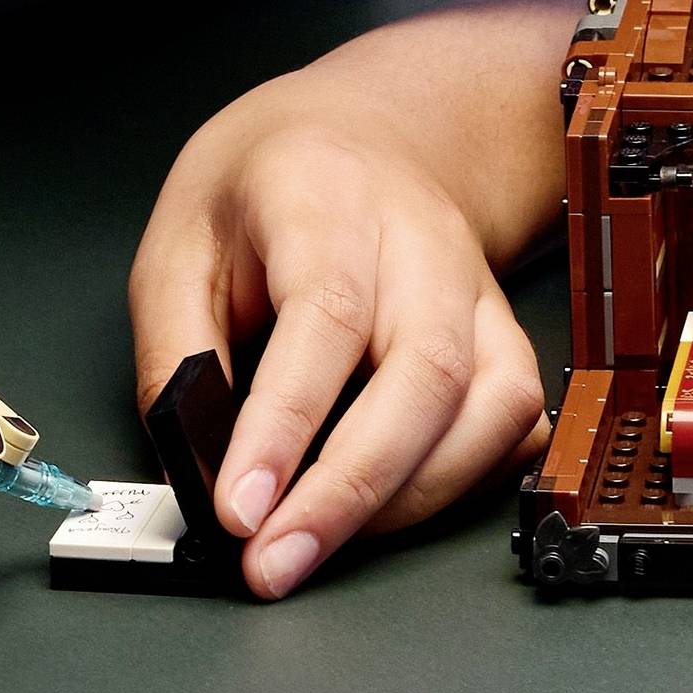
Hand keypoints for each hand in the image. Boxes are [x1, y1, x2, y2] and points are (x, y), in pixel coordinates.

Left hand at [130, 92, 547, 597]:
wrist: (369, 131)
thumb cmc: (265, 190)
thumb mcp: (178, 245)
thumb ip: (176, 354)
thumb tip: (190, 469)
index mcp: (327, 196)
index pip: (327, 314)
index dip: (286, 422)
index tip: (241, 507)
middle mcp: (423, 239)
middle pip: (425, 369)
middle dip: (352, 487)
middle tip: (276, 561)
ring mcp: (476, 285)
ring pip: (491, 401)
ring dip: (412, 495)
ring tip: (323, 542)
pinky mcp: (505, 328)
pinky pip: (516, 416)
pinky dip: (469, 476)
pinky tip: (401, 503)